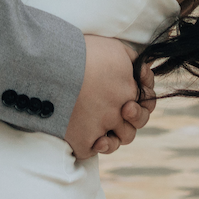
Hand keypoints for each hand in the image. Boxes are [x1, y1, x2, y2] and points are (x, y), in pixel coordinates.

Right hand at [65, 33, 142, 158]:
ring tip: (103, 125)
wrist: (50, 65)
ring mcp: (102, 128)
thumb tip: (141, 71)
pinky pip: (94, 151)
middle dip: (133, 116)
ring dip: (115, 133)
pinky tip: (91, 136)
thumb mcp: (114, 47)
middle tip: (122, 109)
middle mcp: (120, 111)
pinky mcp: (83, 141)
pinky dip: (93, 145)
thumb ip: (132, 61)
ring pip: (119, 140)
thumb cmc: (81, 52)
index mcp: (130, 89)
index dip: (142, 97)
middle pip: (136, 123)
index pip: (148, 100)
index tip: (129, 93)